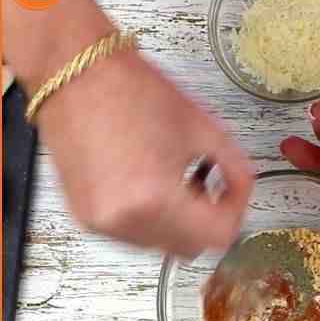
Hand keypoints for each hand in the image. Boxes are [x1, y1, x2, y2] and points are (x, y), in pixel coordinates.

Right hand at [37, 50, 252, 257]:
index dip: (234, 212)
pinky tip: (150, 184)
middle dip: (208, 219)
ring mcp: (101, 222)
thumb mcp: (205, 128)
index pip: (218, 236)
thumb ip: (237, 169)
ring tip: (175, 181)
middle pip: (191, 247)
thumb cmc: (133, 91)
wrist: (75, 73)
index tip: (234, 192)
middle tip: (211, 186)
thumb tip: (243, 191)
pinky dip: (150, 218)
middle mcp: (124, 219)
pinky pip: (134, 234)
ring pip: (163, 245)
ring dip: (179, 222)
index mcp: (156, 198)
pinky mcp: (84, 217)